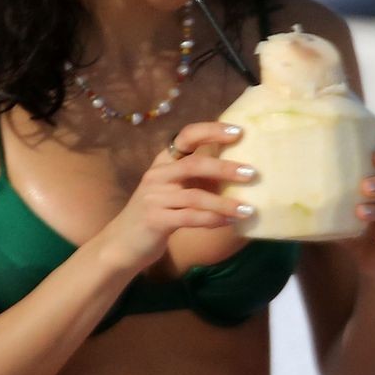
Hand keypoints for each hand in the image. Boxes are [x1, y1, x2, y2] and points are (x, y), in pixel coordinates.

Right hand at [101, 122, 256, 271]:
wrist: (123, 243)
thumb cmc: (158, 214)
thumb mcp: (174, 190)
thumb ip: (198, 179)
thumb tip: (239, 171)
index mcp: (164, 162)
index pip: (186, 136)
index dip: (211, 131)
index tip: (238, 131)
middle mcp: (157, 175)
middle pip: (194, 164)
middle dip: (225, 168)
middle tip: (252, 173)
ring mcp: (154, 197)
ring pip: (195, 196)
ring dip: (224, 203)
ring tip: (248, 210)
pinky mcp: (155, 220)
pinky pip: (190, 218)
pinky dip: (212, 220)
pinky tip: (229, 223)